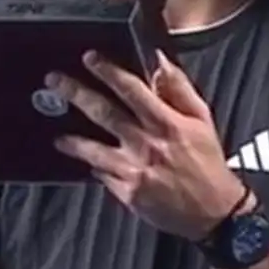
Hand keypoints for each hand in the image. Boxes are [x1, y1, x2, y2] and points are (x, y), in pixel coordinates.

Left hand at [47, 49, 246, 240]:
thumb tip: (159, 63)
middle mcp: (147, 143)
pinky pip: (102, 175)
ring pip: (93, 149)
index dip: (108, 71)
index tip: (90, 59)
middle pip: (104, 112)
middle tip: (55, 81)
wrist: (213, 210)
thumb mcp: (202, 119)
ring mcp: (134, 169)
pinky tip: (86, 162)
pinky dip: (93, 166)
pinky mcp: (127, 191)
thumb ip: (179, 88)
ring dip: (72, 140)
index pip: (132, 89)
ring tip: (58, 136)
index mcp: (167, 122)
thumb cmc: (207, 162)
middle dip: (77, 93)